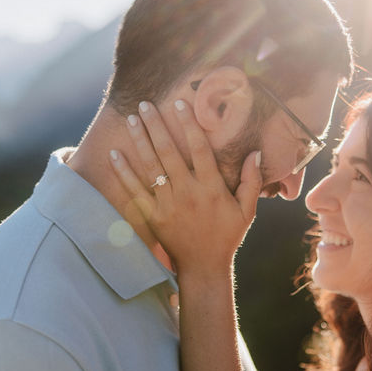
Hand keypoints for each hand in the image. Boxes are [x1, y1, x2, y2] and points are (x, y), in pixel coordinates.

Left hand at [109, 99, 260, 276]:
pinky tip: (115, 153)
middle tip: (145, 104)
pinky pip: (135, 190)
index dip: (189, 124)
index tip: (180, 103)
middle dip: (156, 125)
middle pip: (169, 151)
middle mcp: (188, 192)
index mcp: (211, 187)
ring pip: (151, 166)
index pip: (199, 148)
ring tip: (131, 118)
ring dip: (140, 140)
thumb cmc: (227, 236)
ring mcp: (168, 204)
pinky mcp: (153, 216)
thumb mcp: (247, 210)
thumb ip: (252, 180)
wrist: (203, 267)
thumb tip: (256, 152)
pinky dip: (124, 172)